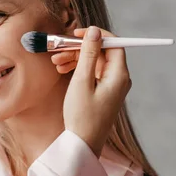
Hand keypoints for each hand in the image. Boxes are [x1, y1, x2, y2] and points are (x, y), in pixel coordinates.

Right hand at [61, 26, 131, 156]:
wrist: (82, 144)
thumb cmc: (82, 116)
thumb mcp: (81, 81)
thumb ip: (88, 54)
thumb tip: (94, 32)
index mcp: (119, 75)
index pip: (114, 44)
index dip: (96, 35)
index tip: (77, 34)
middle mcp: (119, 79)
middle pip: (102, 52)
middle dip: (80, 48)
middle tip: (59, 49)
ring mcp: (112, 86)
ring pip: (94, 62)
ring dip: (76, 58)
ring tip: (56, 62)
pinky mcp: (103, 93)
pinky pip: (92, 73)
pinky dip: (78, 69)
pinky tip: (62, 70)